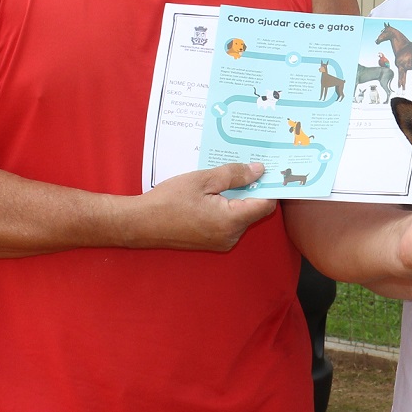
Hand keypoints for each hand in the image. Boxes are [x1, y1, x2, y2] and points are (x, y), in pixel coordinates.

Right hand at [120, 162, 275, 250]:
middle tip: (243, 168)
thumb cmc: (169, 200)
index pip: (266, 204)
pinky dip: (226, 208)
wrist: (141, 224)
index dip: (269, 187)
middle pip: (255, 210)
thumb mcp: (203, 180)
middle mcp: (231, 236)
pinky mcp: (213, 243)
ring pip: (242, 216)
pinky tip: (212, 195)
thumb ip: (234, 174)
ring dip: (237, 198)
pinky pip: (229, 223)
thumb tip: (259, 170)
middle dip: (251, 189)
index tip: (268, 170)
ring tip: (222, 180)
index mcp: (232, 221)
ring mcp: (222, 242)